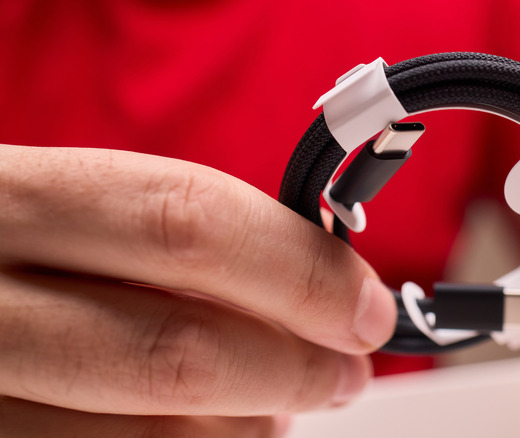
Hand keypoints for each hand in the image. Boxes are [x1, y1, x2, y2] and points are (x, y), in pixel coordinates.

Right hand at [0, 145, 396, 435]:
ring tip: (271, 407)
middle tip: (345, 372)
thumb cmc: (17, 257)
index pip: (182, 222)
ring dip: (246, 430)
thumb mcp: (72, 219)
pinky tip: (207, 437)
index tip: (365, 307)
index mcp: (8, 202)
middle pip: (174, 351)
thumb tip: (315, 293)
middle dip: (292, 368)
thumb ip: (171, 246)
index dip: (297, 270)